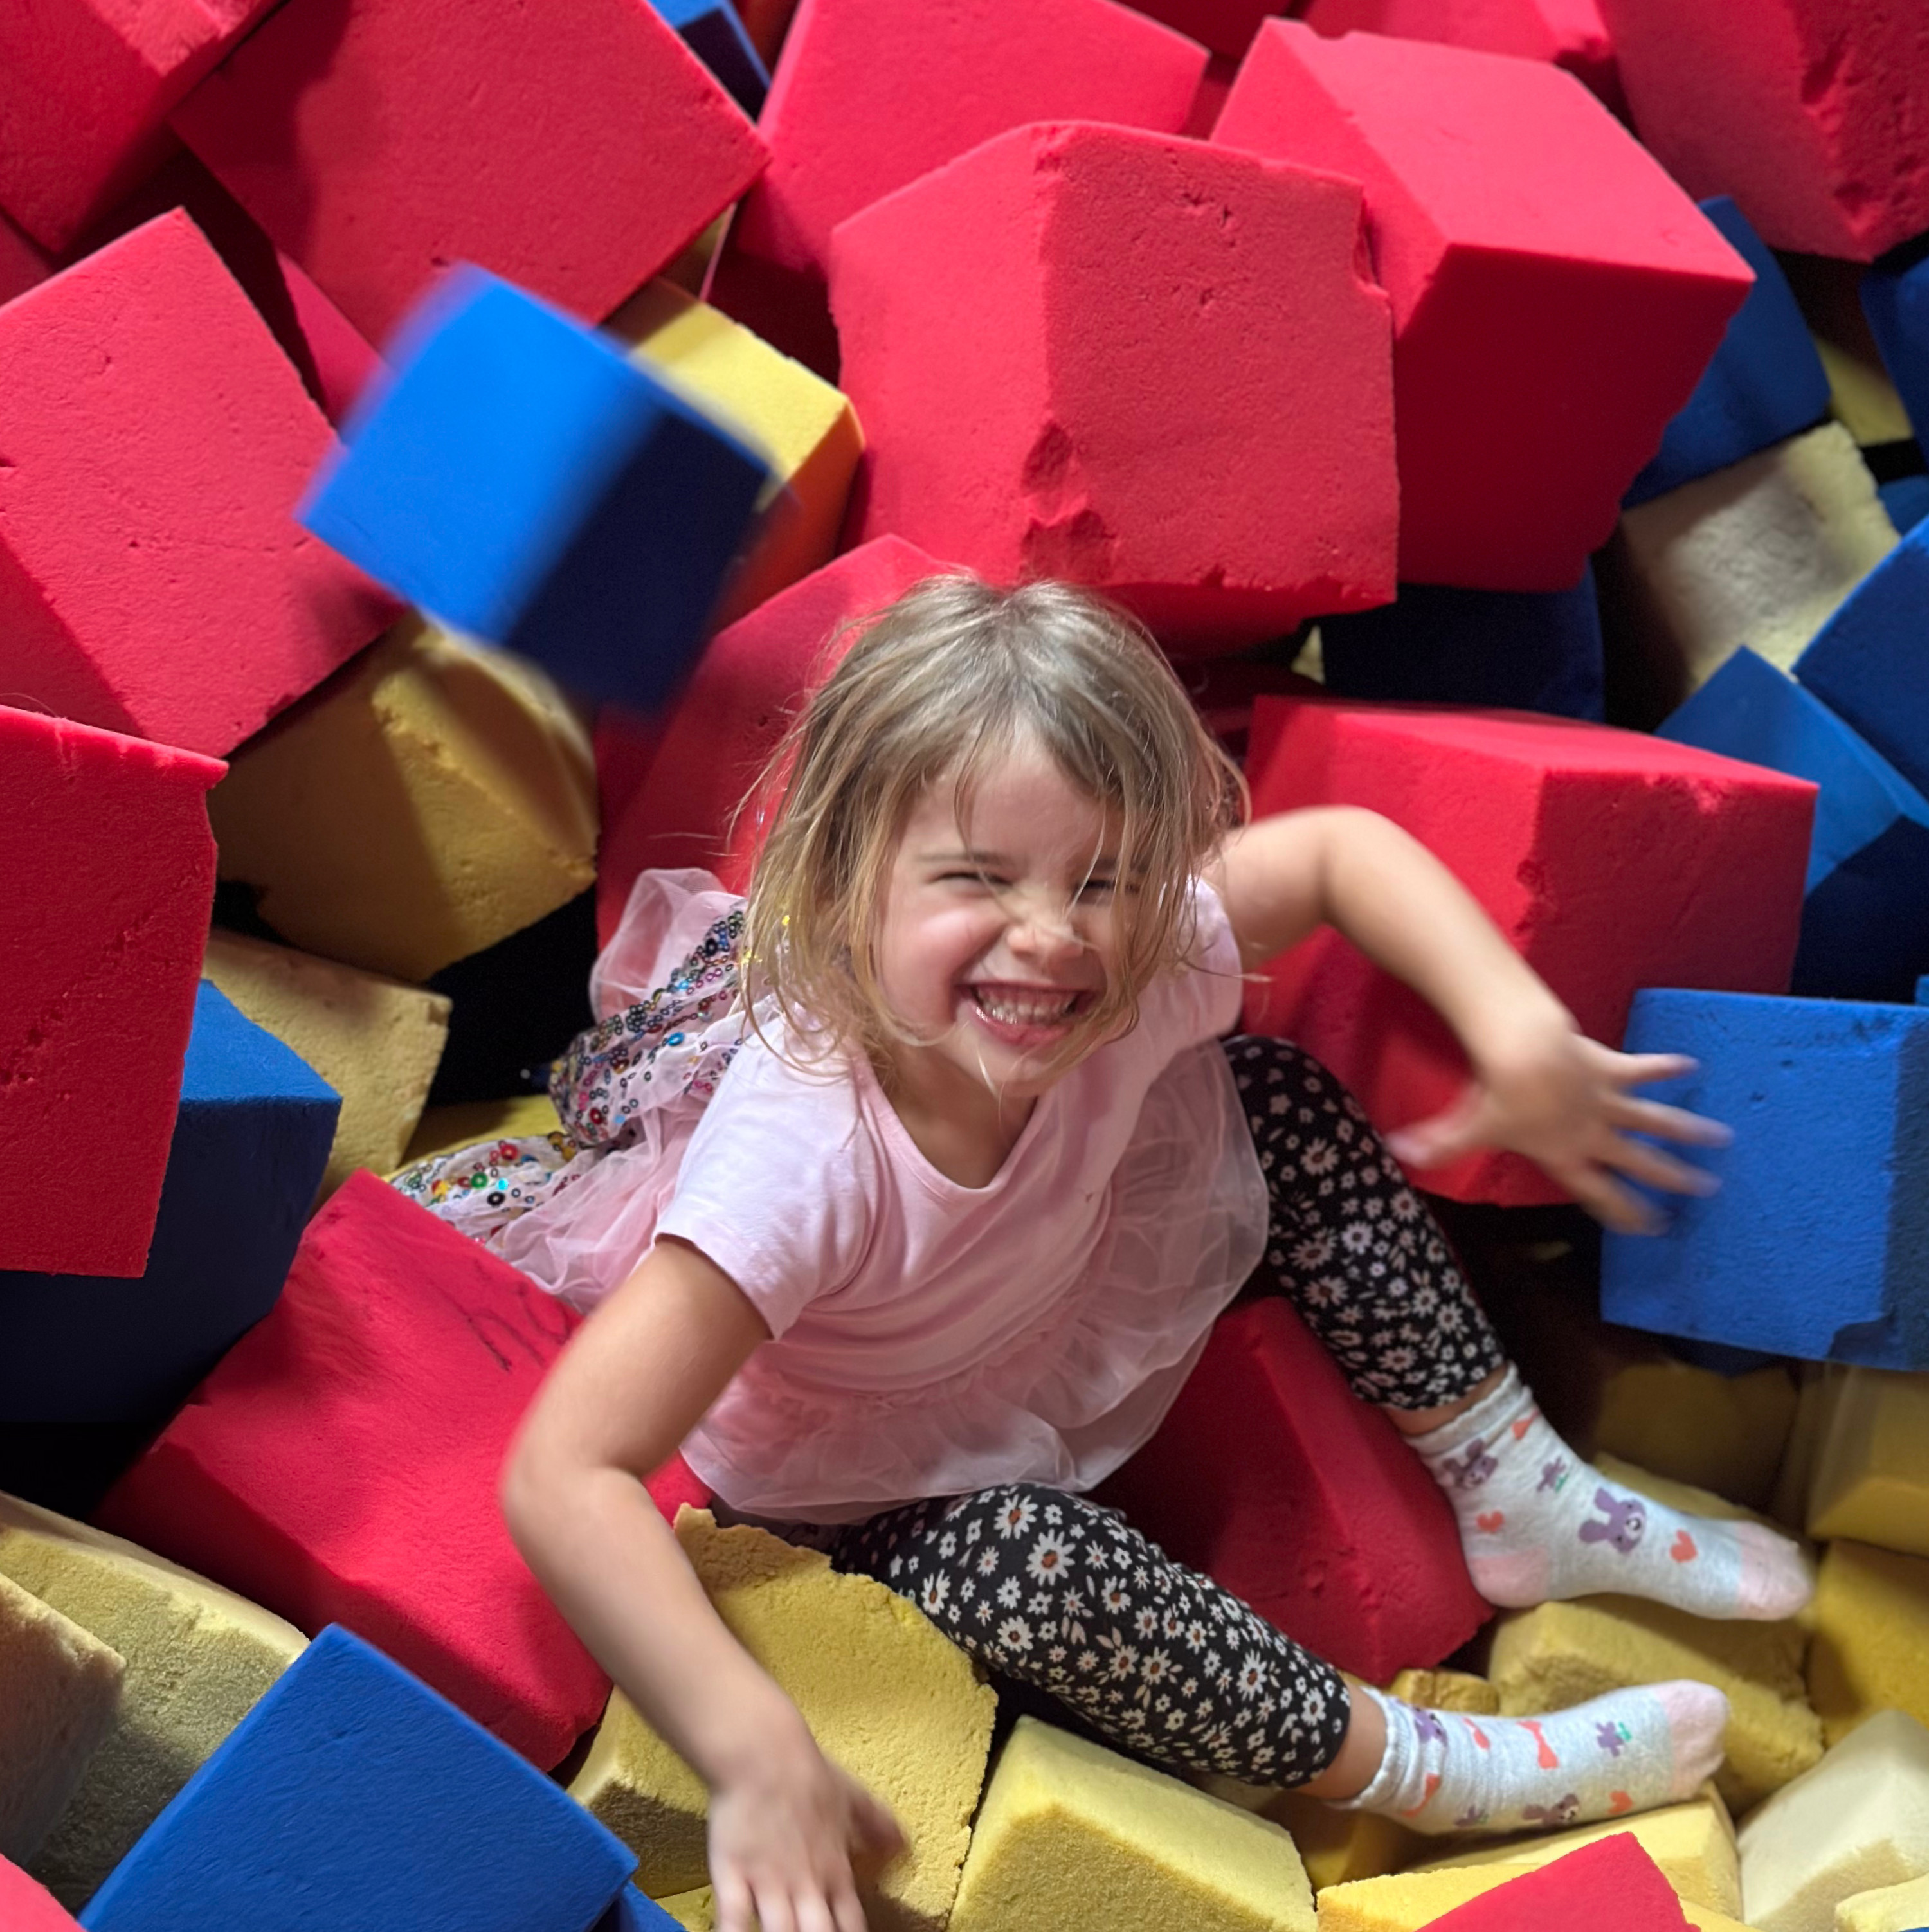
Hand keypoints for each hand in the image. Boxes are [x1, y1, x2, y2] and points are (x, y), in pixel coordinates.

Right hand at [707, 1725, 904, 1931]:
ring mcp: (769, 1883)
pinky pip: (733, 1920)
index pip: (851, 1926)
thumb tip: (904, 1844)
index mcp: (834, 1871)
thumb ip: (876, 1824)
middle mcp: (806, 1885)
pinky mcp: (733, 1875)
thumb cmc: (806, 1771)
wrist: (762, 1751)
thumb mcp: (851, 1796)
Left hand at [1383, 1016, 1730, 1233]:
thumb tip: (1399, 1155)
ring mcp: (1607, 1102)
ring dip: (1687, 1130)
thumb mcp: (1465, 1126)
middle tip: (1706, 1192)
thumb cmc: (1496, 1095)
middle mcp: (1594, 1135)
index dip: (1625, 1213)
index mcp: (1565, 1157)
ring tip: (1722, 1139)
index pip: (1600, 1195)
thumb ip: (1438, 1146)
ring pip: (1655, 1121)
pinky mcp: (1611, 1068)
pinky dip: (1666, 1067)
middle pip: (1640, 1163)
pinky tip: (1691, 1066)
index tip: (1652, 1227)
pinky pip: (1643, 1069)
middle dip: (1672, 1179)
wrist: (1523, 1053)